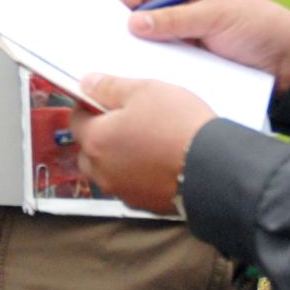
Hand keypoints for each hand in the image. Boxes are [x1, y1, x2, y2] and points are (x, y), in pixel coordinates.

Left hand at [69, 75, 216, 214]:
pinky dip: (136, 174)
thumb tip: (85, 83)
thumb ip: (109, 87)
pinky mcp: (144, 205)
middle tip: (125, 121)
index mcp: (96, 141)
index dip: (87, 106)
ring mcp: (123, 191)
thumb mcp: (145, 90)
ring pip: (108, 171)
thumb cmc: (178, 125)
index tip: (103, 99)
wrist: (214, 169)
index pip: (75, 121)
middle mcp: (102, 171)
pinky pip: (130, 186)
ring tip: (144, 142)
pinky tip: (157, 163)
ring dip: (116, 158)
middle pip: (88, 151)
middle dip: (99, 136)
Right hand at [113, 0, 289, 86]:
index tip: (103, 17)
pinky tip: (142, 83)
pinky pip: (167, 68)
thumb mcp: (216, 16)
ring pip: (151, 47)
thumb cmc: (258, 26)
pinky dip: (154, 73)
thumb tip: (133, 22)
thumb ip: (176, 19)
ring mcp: (185, 42)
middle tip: (102, 46)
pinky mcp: (192, 67)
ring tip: (116, 67)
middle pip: (141, 19)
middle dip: (123, 30)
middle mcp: (181, 15)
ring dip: (137, 55)